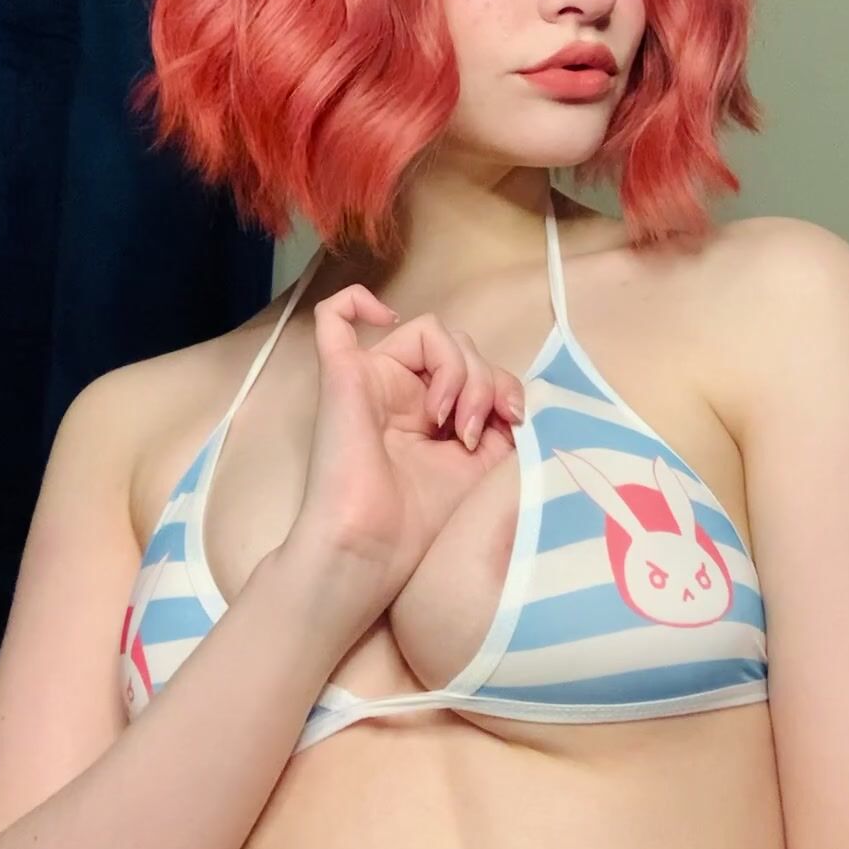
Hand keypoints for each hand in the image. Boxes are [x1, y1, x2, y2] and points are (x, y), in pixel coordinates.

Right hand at [282, 279, 525, 637]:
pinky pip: (335, 316)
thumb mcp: (482, 464)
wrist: (373, 547)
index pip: (478, 367)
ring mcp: (371, 377)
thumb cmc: (420, 519)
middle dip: (484, 380)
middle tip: (473, 431)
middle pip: (460, 344)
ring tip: (448, 419)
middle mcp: (403, 388)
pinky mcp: (343, 374)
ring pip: (430, 331)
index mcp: (432, 409)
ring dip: (457, 369)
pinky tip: (385, 318)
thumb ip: (498, 423)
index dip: (504, 384)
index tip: (512, 422)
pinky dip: (358, 302)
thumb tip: (513, 399)